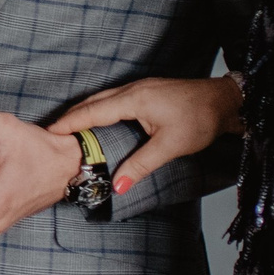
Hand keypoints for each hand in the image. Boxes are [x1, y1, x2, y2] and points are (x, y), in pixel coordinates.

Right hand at [44, 74, 241, 200]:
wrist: (225, 100)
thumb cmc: (201, 119)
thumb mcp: (171, 146)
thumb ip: (141, 165)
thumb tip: (118, 186)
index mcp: (134, 100)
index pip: (92, 112)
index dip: (69, 123)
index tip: (48, 132)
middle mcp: (133, 90)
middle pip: (92, 102)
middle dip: (70, 116)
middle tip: (51, 133)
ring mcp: (140, 88)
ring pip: (102, 99)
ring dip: (83, 112)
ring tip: (67, 128)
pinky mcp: (146, 91)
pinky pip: (113, 98)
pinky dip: (98, 108)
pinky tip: (97, 120)